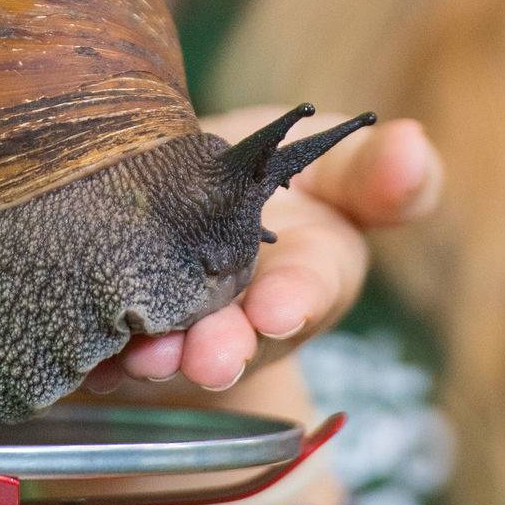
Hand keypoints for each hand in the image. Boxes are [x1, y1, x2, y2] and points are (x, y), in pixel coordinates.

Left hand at [86, 109, 443, 394]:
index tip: (278, 310)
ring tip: (143, 360)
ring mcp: (184, 335)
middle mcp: (247, 317)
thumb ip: (373, 171)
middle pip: (239, 338)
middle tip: (209, 358)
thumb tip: (413, 143)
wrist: (174, 214)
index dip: (295, 300)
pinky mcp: (122, 341)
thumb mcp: (329, 172)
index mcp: (308, 274)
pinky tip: (90, 360)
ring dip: (159, 362)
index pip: (309, 288)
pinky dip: (100, 361)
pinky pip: (109, 357)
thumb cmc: (262, 186)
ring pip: (173, 355)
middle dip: (223, 350)